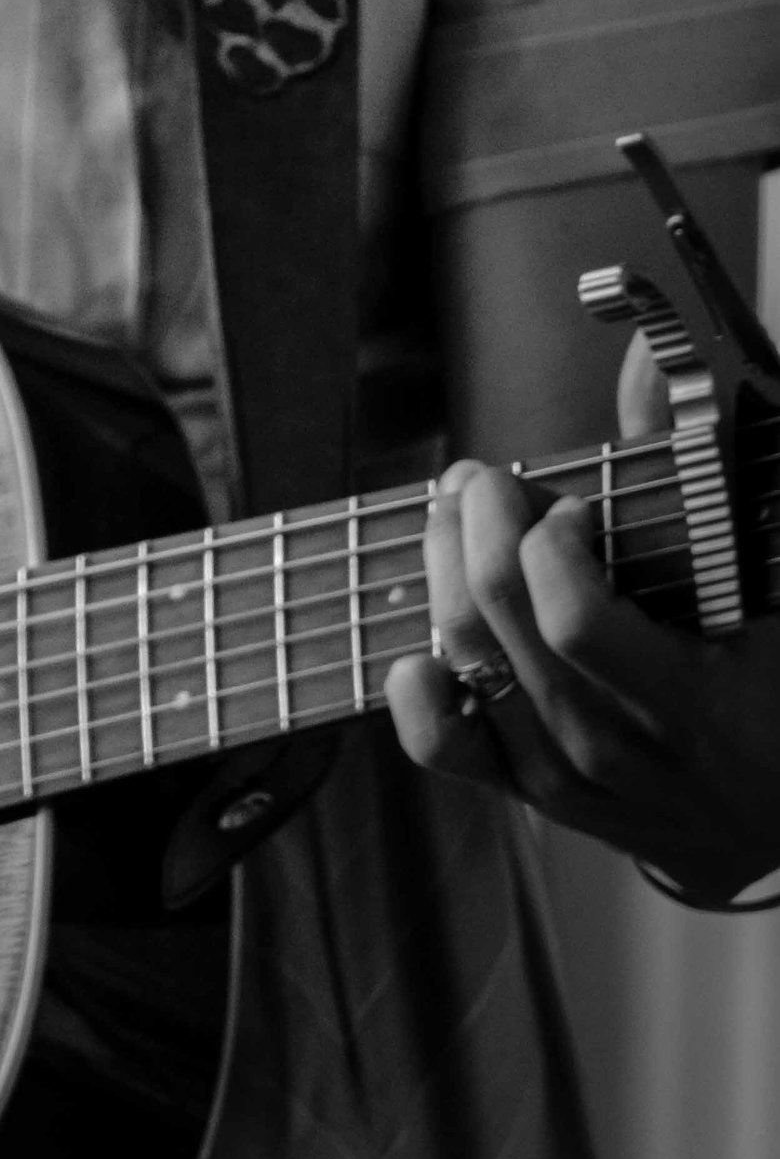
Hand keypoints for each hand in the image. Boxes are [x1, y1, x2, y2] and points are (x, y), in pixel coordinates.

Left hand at [387, 336, 779, 898]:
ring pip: (472, 668)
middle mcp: (626, 749)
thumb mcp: (757, 583)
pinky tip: (415, 650)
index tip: (572, 507)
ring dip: (445, 577)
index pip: (577, 620)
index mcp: (695, 704)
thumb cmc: (776, 683)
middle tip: (484, 482)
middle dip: (479, 529)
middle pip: (506, 625)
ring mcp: (577, 783)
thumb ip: (694, 475)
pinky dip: (420, 699)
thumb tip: (647, 358)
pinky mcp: (540, 800)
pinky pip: (453, 754)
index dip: (552, 547)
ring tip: (452, 520)